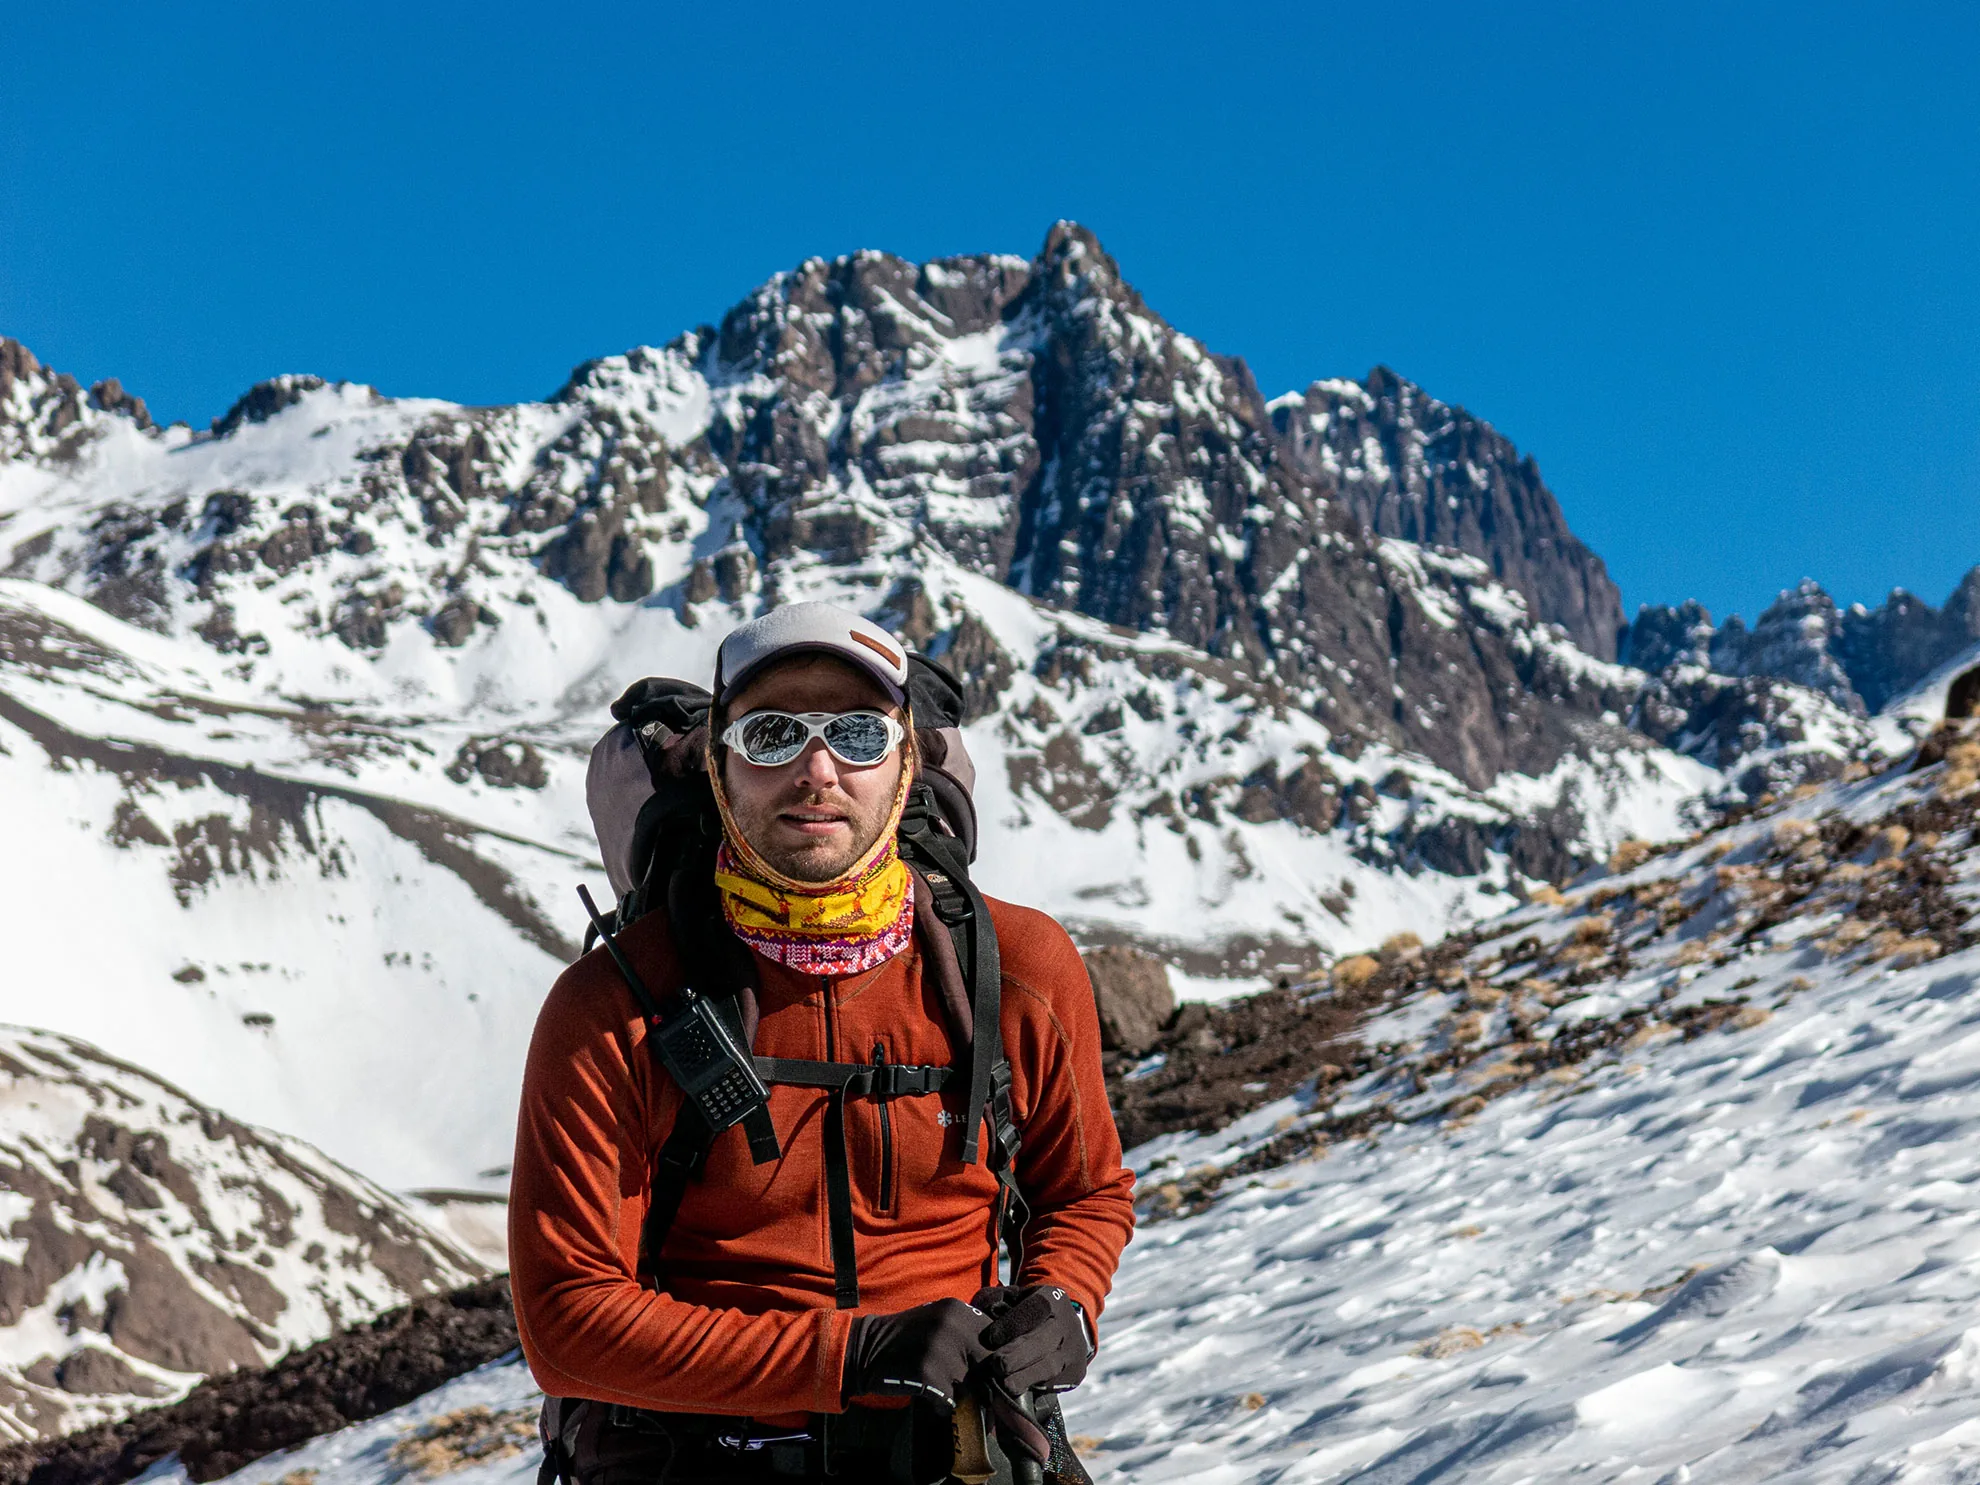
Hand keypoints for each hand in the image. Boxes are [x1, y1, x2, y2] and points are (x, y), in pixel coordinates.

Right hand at [842, 1298, 988, 1408]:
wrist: (867, 1347)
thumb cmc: (908, 1337)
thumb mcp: (941, 1321)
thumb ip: (969, 1334)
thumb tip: (1001, 1364)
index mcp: (959, 1310)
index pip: (997, 1340)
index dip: (996, 1361)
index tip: (989, 1373)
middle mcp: (953, 1325)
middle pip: (989, 1364)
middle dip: (984, 1381)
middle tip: (975, 1391)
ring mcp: (940, 1349)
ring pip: (971, 1386)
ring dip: (961, 1394)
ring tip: (944, 1388)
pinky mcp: (928, 1374)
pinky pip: (950, 1401)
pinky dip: (942, 1405)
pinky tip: (929, 1394)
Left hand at [974, 1284, 1091, 1394]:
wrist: (1063, 1330)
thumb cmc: (1027, 1313)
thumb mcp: (1014, 1297)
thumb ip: (997, 1299)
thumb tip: (989, 1310)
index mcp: (1053, 1298)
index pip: (1036, 1307)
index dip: (1014, 1322)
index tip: (991, 1337)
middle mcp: (1068, 1323)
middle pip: (1045, 1340)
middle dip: (1020, 1354)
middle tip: (997, 1364)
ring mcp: (1074, 1350)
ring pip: (1052, 1365)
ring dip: (1027, 1376)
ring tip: (1006, 1385)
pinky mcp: (1075, 1373)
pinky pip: (1056, 1383)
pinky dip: (1034, 1388)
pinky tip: (1018, 1391)